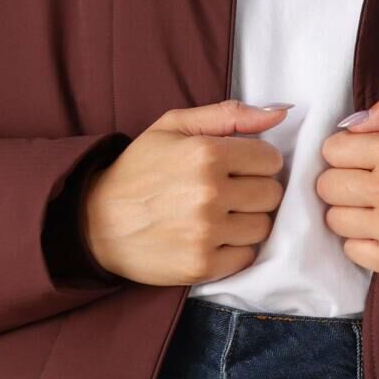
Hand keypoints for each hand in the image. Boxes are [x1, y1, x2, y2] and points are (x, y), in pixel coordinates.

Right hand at [80, 100, 288, 285]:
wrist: (97, 222)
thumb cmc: (138, 170)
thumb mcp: (174, 126)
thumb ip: (228, 115)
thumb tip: (280, 113)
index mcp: (206, 153)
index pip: (270, 160)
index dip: (257, 163)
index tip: (238, 169)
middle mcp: (209, 193)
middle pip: (271, 194)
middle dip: (254, 192)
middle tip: (228, 193)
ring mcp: (206, 233)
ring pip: (262, 227)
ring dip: (246, 222)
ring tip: (219, 216)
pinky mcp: (202, 265)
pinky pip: (246, 257)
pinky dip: (234, 249)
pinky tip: (212, 238)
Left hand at [315, 91, 378, 285]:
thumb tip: (352, 123)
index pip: (333, 150)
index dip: (344, 153)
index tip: (362, 160)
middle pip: (327, 186)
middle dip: (342, 183)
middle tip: (367, 186)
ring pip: (335, 219)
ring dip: (350, 214)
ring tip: (376, 210)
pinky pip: (351, 250)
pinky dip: (361, 242)